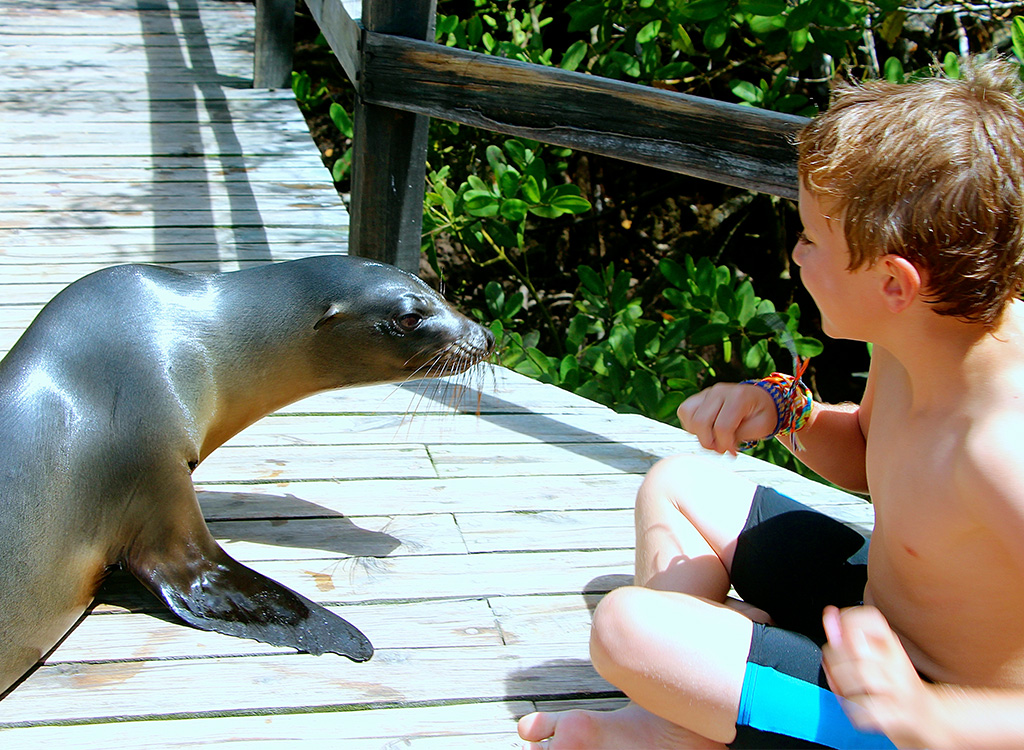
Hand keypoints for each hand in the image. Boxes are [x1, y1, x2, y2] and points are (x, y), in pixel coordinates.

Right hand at [677, 382, 777, 454]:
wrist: (760, 399)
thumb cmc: (762, 414)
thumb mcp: (761, 427)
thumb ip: (740, 436)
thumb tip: (719, 447)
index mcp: (739, 396)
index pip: (722, 427)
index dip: (724, 445)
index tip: (732, 452)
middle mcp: (720, 391)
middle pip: (701, 422)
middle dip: (709, 442)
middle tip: (721, 448)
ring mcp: (707, 392)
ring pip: (689, 416)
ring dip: (698, 434)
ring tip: (714, 438)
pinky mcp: (699, 396)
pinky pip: (684, 411)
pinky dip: (691, 425)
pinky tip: (705, 430)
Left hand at [822, 605, 941, 747]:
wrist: (928, 718)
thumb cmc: (894, 683)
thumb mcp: (874, 654)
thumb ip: (846, 635)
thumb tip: (829, 614)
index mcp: (891, 645)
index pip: (872, 619)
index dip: (849, 621)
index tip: (842, 633)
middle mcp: (897, 665)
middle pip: (858, 649)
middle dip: (836, 657)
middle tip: (836, 664)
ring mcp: (899, 690)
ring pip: (861, 676)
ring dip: (842, 683)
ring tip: (846, 687)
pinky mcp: (896, 715)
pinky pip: (864, 708)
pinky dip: (853, 708)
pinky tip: (857, 705)